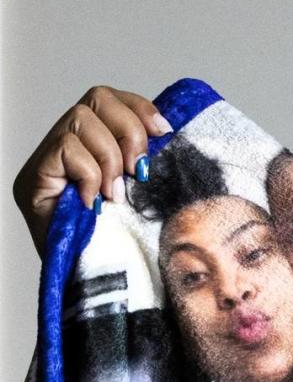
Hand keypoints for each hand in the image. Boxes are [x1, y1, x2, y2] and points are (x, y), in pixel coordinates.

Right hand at [12, 86, 172, 256]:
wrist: (93, 283)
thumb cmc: (121, 238)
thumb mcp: (143, 190)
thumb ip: (146, 159)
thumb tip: (171, 130)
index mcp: (93, 143)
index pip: (111, 99)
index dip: (140, 108)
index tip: (165, 132)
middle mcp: (64, 145)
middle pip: (98, 98)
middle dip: (129, 130)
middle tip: (139, 171)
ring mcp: (46, 161)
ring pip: (82, 120)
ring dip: (110, 158)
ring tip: (114, 193)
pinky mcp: (32, 178)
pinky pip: (67, 150)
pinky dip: (90, 174)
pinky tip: (93, 202)